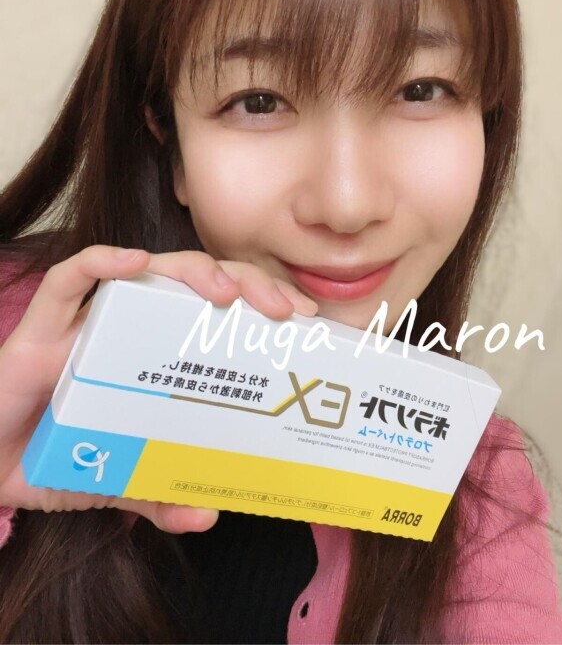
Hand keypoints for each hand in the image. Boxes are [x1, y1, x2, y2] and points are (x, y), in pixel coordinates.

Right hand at [0, 245, 317, 533]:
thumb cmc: (54, 457)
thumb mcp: (119, 479)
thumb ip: (158, 493)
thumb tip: (205, 515)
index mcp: (157, 355)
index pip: (220, 313)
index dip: (262, 307)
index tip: (303, 321)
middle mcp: (130, 327)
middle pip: (198, 284)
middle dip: (247, 285)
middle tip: (285, 311)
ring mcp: (88, 323)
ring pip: (148, 272)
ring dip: (193, 272)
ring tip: (227, 292)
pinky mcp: (41, 327)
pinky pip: (69, 280)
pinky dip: (102, 265)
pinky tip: (134, 264)